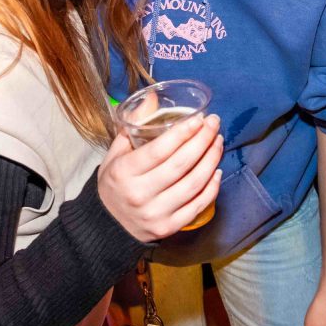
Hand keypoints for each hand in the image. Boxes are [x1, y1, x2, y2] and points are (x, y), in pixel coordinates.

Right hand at [97, 113, 221, 242]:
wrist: (107, 226)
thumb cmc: (115, 183)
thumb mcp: (115, 154)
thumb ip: (133, 126)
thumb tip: (153, 98)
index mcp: (124, 172)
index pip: (159, 150)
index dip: (182, 133)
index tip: (199, 119)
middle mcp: (140, 194)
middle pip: (180, 164)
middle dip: (202, 140)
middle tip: (214, 124)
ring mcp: (155, 213)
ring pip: (193, 184)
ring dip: (211, 160)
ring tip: (218, 142)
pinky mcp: (168, 228)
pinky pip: (197, 206)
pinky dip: (211, 188)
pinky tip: (216, 170)